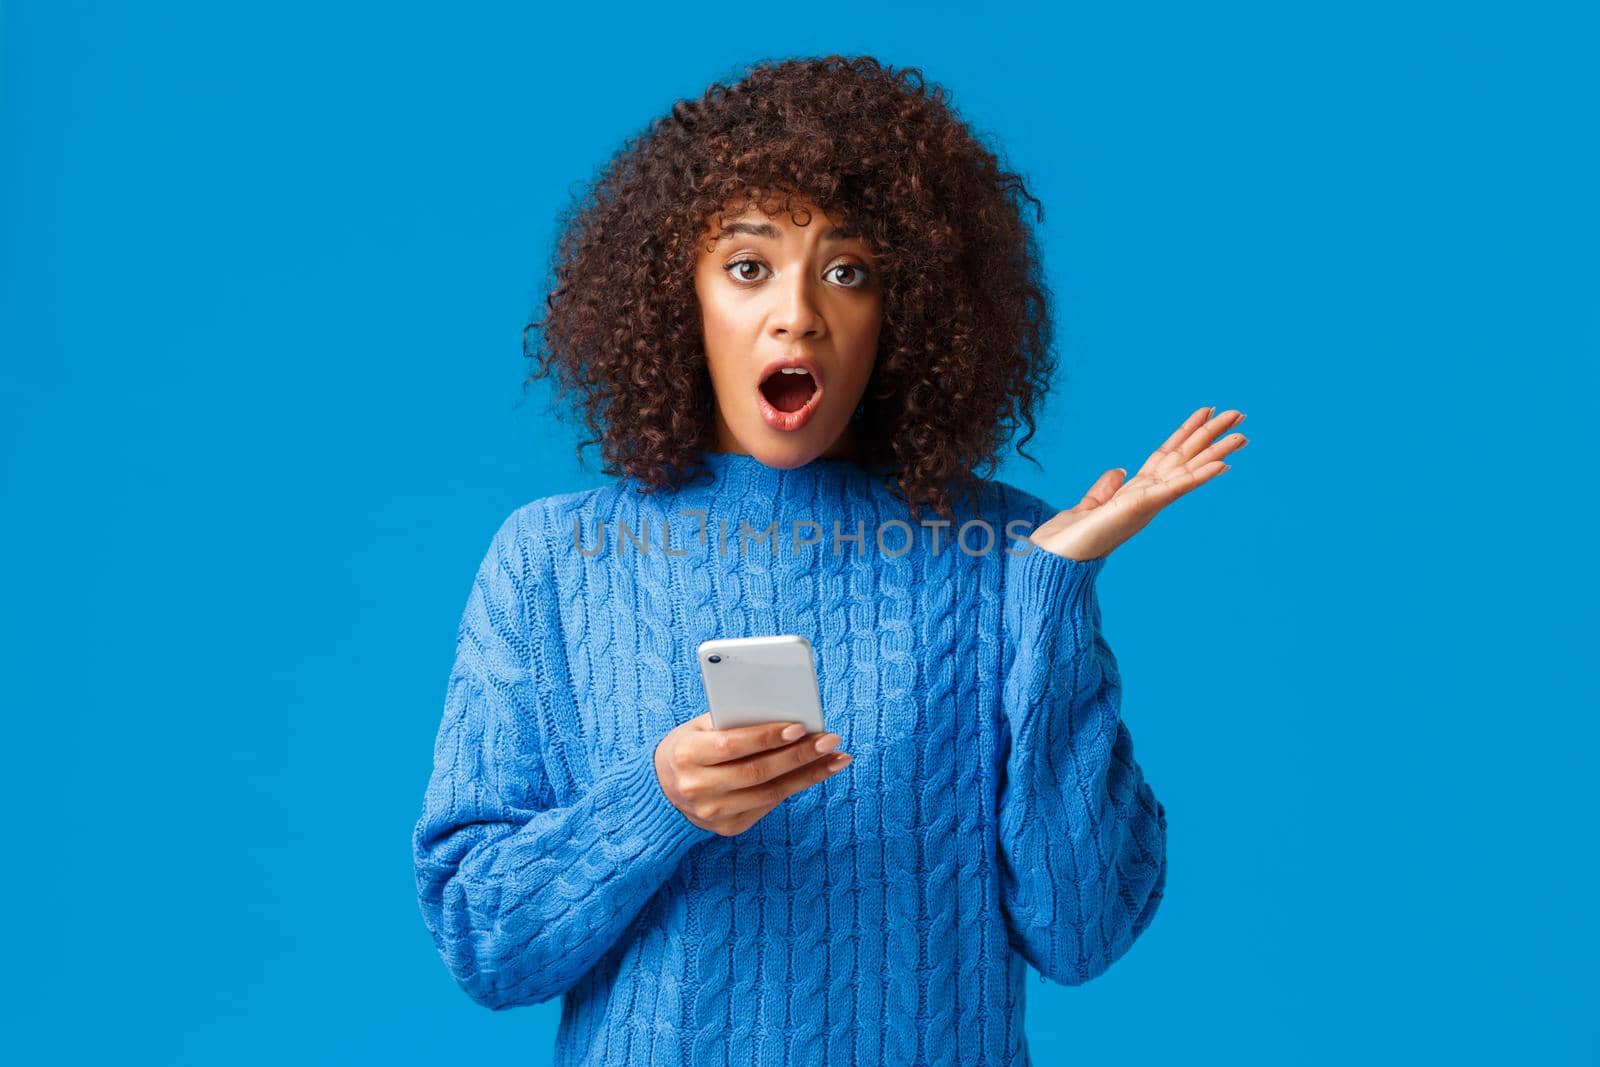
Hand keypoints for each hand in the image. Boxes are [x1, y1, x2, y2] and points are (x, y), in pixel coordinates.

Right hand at [654, 713, 851, 836]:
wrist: (664, 788)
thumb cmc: (691, 746)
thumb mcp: (700, 727)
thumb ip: (733, 720)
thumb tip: (784, 715)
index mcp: (687, 755)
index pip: (732, 745)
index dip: (767, 737)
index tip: (800, 726)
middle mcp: (697, 788)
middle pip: (757, 772)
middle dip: (799, 755)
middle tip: (830, 740)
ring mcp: (712, 813)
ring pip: (769, 793)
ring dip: (808, 775)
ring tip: (836, 758)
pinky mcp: (727, 828)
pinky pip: (768, 805)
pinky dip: (794, 787)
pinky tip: (815, 773)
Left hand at [1028, 405, 1248, 561]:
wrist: (1053, 562)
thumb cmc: (1068, 541)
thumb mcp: (1088, 506)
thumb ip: (1105, 489)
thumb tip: (1118, 471)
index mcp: (1136, 493)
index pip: (1167, 456)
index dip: (1186, 433)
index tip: (1207, 412)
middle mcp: (1147, 497)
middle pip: (1185, 458)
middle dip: (1211, 436)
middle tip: (1239, 414)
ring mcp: (1146, 503)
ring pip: (1188, 470)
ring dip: (1216, 453)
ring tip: (1242, 434)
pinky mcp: (1139, 507)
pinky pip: (1175, 488)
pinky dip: (1198, 476)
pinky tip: (1221, 465)